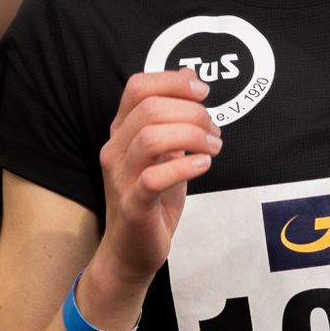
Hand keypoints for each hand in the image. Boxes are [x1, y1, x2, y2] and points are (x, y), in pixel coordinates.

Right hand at [92, 67, 221, 292]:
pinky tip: (203, 164)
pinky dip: (184, 167)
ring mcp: (121, 177)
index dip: (173, 81)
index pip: (138, 87)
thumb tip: (192, 80)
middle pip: (149, 108)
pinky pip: (154, 178)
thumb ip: (172, 120)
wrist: (131, 250)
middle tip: (214, 129)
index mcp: (121, 131)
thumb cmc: (152, 198)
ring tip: (213, 146)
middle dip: (192, 112)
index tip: (202, 92)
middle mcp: (115, 149)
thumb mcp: (163, 152)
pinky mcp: (133, 205)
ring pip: (151, 138)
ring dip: (192, 136)